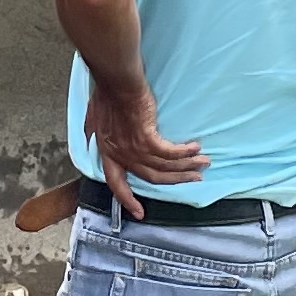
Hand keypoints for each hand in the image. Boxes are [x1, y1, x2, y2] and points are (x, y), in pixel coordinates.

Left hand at [85, 81, 207, 222]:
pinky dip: (184, 153)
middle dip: (175, 180)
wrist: (116, 82)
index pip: (116, 183)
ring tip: (203, 163)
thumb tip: (92, 132)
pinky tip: (195, 149)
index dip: (127, 200)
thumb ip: (94, 129)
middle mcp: (121, 155)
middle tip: (194, 179)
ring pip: (164, 167)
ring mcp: (134, 148)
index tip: (138, 213)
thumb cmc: (105, 94)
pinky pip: (170, 153)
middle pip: (151, 177)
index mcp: (108, 152)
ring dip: (186, 166)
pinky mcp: (147, 138)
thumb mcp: (94, 116)